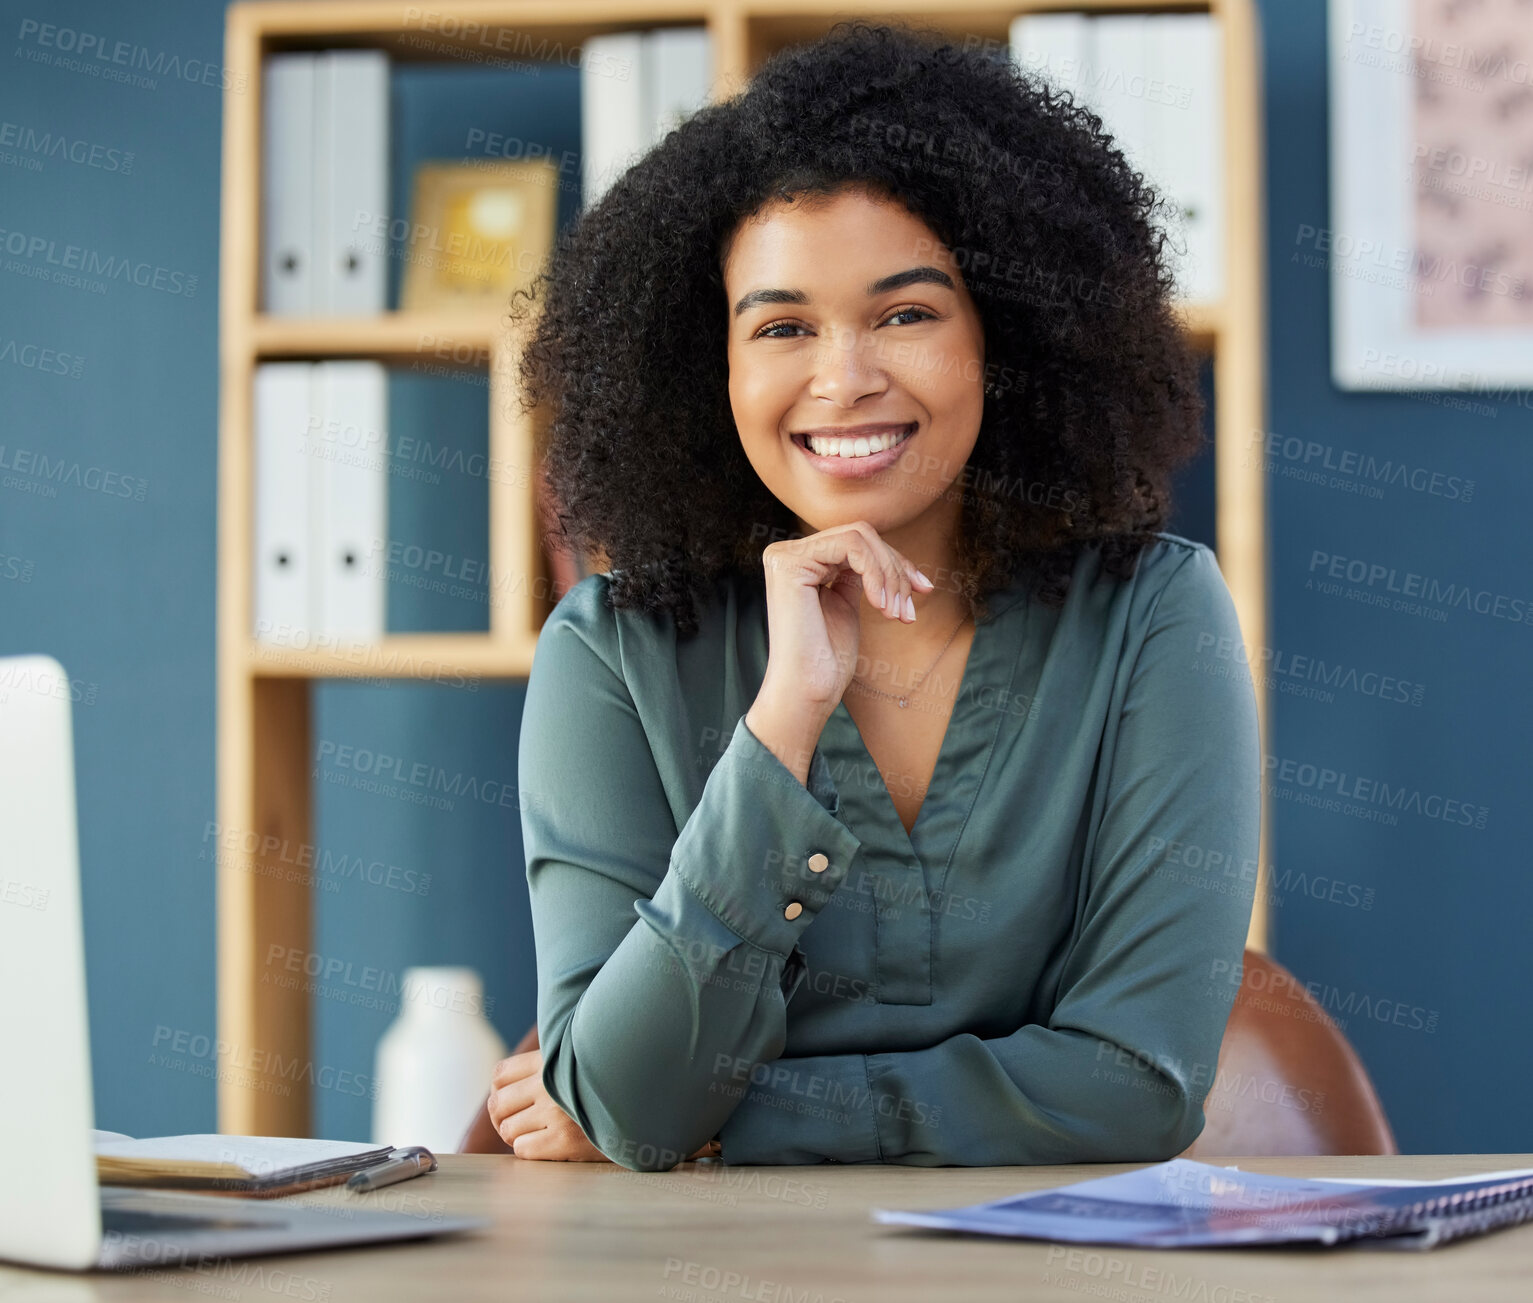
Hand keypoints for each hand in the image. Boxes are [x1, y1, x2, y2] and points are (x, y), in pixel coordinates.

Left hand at [487, 1049, 608, 1160]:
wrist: (641, 1109)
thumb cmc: (606, 1084)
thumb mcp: (577, 1061)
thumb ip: (547, 1064)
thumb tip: (504, 1084)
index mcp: (550, 1060)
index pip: (500, 1074)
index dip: (499, 1091)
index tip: (511, 1102)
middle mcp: (549, 1083)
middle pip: (497, 1105)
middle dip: (503, 1118)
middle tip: (519, 1125)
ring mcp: (555, 1112)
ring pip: (508, 1130)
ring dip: (517, 1136)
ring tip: (537, 1135)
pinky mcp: (564, 1140)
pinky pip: (523, 1149)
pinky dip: (530, 1150)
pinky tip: (549, 1145)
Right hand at [757, 520, 934, 711]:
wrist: (808, 690)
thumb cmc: (828, 659)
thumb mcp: (847, 604)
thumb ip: (858, 575)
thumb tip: (893, 558)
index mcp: (800, 562)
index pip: (858, 542)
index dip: (896, 563)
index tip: (924, 590)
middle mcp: (786, 553)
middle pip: (861, 535)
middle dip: (896, 570)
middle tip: (907, 612)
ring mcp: (784, 555)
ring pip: (860, 536)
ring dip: (889, 574)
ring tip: (894, 613)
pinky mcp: (789, 563)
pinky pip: (851, 546)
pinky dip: (876, 573)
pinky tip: (880, 606)